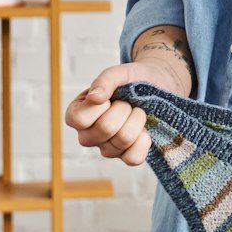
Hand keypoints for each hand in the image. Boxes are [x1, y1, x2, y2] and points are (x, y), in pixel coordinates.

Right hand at [64, 60, 184, 166]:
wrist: (156, 87)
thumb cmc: (131, 81)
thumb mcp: (118, 74)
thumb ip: (104, 81)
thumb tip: (94, 98)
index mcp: (76, 115)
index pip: (79, 119)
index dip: (100, 106)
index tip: (109, 98)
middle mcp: (87, 136)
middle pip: (106, 129)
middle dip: (123, 109)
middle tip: (126, 103)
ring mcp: (106, 149)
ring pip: (123, 140)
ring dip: (137, 120)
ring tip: (135, 112)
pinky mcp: (125, 157)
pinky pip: (133, 158)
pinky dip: (143, 141)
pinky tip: (143, 130)